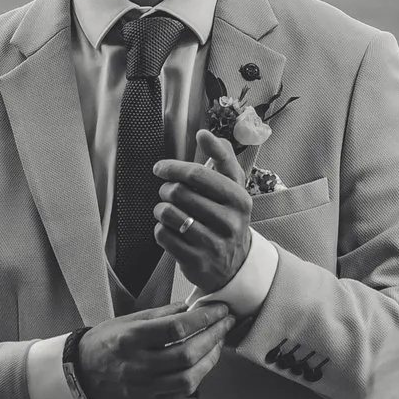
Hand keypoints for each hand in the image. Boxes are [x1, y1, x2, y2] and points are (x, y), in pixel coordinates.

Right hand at [71, 299, 233, 398]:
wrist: (82, 372)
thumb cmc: (106, 342)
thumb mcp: (128, 320)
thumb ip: (161, 315)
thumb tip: (191, 308)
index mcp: (131, 339)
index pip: (177, 328)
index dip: (204, 318)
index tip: (219, 310)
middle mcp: (137, 366)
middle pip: (187, 354)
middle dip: (214, 336)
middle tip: (226, 323)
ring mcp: (143, 388)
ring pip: (188, 378)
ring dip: (210, 359)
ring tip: (218, 343)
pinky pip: (181, 393)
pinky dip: (197, 377)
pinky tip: (203, 363)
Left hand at [154, 130, 253, 292]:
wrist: (235, 265)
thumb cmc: (227, 215)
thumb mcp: (233, 186)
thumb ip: (222, 156)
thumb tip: (203, 133)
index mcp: (239, 198)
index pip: (198, 174)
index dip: (173, 167)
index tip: (159, 168)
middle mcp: (230, 221)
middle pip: (179, 192)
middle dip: (166, 189)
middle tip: (167, 192)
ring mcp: (214, 243)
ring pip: (168, 213)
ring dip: (161, 209)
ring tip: (166, 210)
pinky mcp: (197, 261)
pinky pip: (163, 235)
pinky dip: (160, 229)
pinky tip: (170, 229)